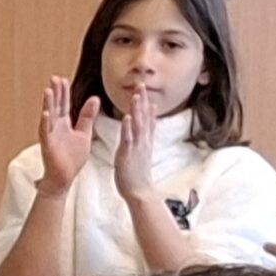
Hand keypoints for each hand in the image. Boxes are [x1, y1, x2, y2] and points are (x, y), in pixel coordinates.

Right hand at [35, 78, 98, 195]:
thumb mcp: (84, 133)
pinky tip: (46, 113)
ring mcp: (50, 136)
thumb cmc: (72, 158)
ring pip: (48, 116)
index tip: (63, 78)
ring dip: (48, 103)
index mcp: (64, 124)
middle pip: (55, 106)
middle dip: (55, 93)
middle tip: (54, 78)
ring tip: (48, 90)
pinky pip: (46, 133)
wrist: (65, 178)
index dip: (64, 92)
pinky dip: (45, 123)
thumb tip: (94, 99)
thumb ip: (87, 117)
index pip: (64, 104)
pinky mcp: (48, 146)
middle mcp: (55, 128)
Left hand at [110, 88, 159, 202]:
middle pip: (144, 117)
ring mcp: (137, 147)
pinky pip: (129, 139)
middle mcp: (143, 141)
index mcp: (144, 141)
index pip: (148, 119)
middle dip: (142, 100)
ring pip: (138, 125)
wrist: (139, 192)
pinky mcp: (129, 154)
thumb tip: (146, 133)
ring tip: (136, 95)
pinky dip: (129, 127)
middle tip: (141, 84)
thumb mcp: (142, 153)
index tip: (145, 89)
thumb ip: (145, 140)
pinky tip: (128, 117)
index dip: (147, 104)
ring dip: (138, 109)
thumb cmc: (137, 174)